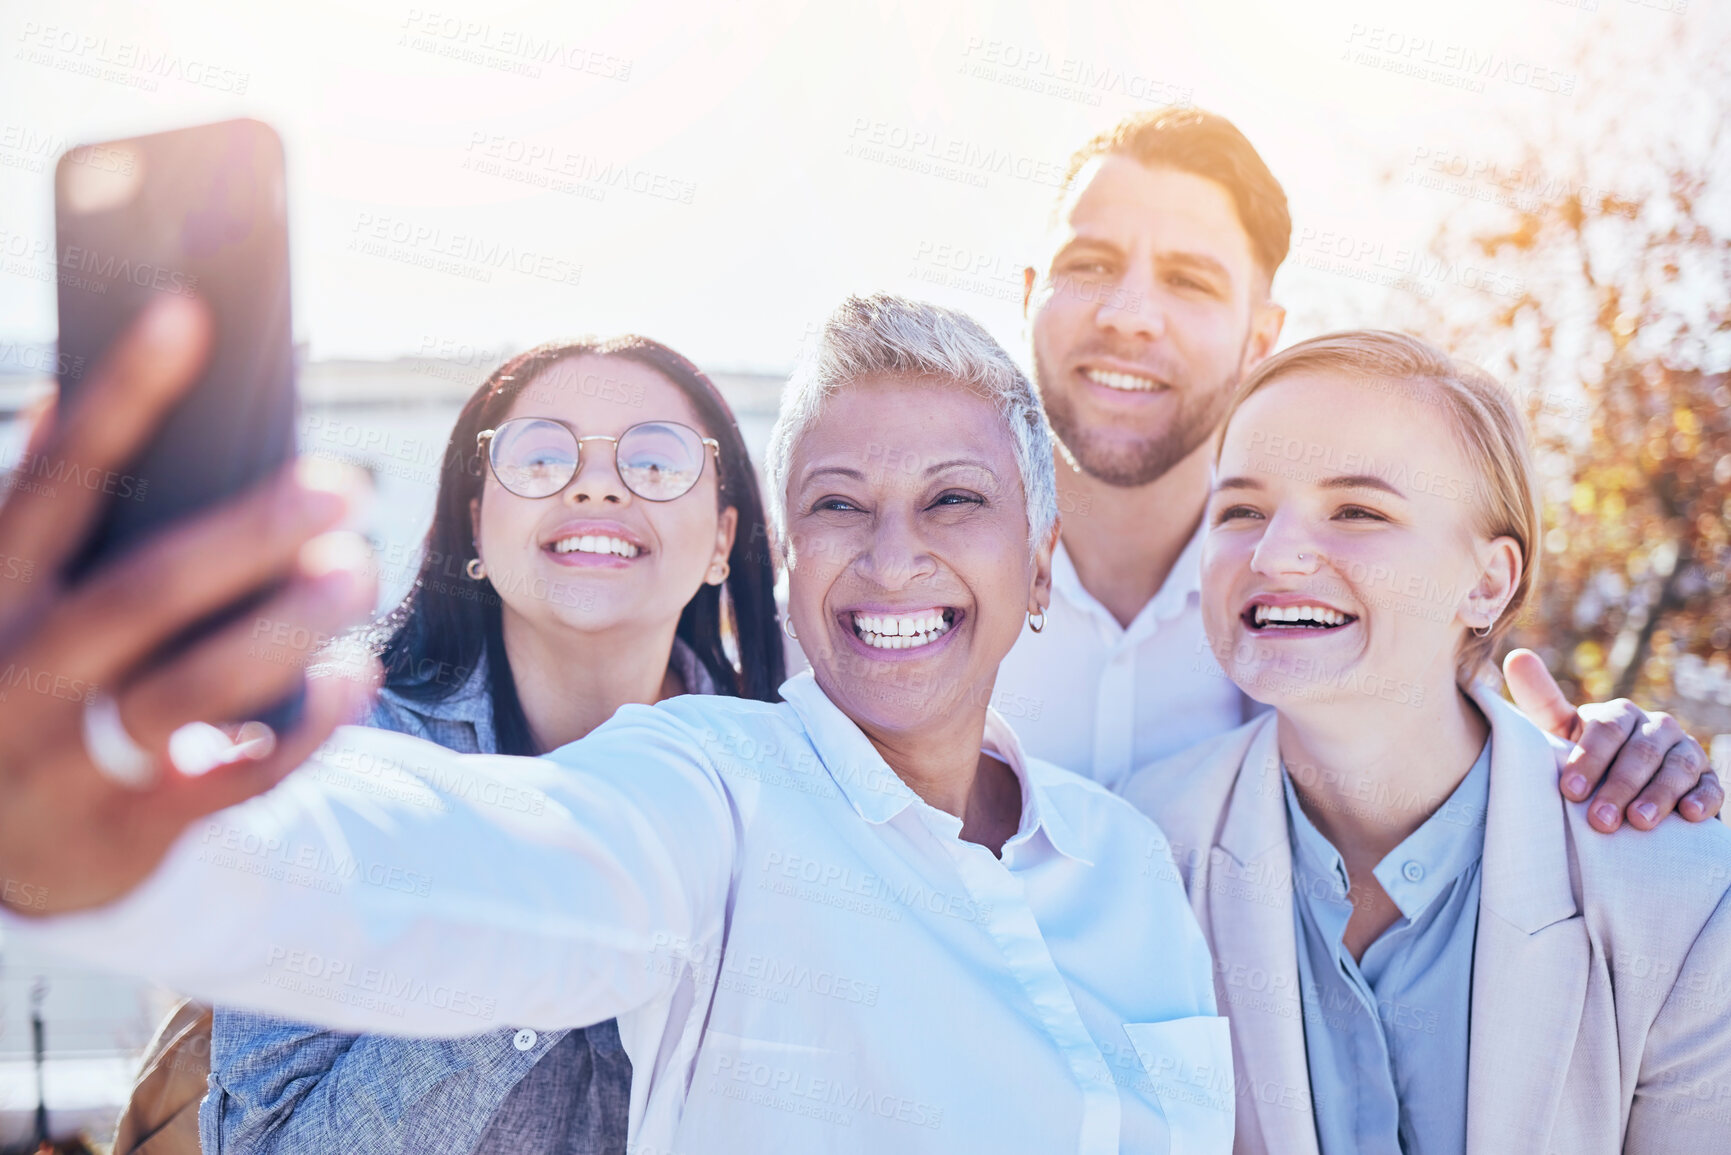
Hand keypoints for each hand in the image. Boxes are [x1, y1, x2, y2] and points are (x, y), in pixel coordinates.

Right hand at [0, 297, 377, 916]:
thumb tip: (69, 391)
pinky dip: (304, 728)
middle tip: (341, 482)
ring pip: (192, 690)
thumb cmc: (20, 679)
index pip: (55, 482)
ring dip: (287, 628)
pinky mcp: (130, 826)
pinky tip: (357, 675)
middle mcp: (19, 673)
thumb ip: (36, 509)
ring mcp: (70, 758)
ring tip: (355, 570)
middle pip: (142, 593)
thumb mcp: (7, 595)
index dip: (121, 397)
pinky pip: (233, 777)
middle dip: (246, 534)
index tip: (189, 315)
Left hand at [1503, 648, 1720, 832]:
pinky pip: (1711, 787)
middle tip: (1600, 820)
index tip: (1569, 791)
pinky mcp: (1707, 780)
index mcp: (1620, 715)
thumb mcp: (1561, 731)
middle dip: (1619, 785)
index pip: (1606, 729)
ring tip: (1638, 823)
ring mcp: (1685, 752)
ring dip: (1658, 796)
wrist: (1624, 791)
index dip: (1588, 759)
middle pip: (1641, 751)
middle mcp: (1656, 727)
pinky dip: (1701, 799)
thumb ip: (1541, 699)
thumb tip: (1516, 656)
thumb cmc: (1586, 760)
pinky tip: (1689, 816)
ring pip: (1677, 768)